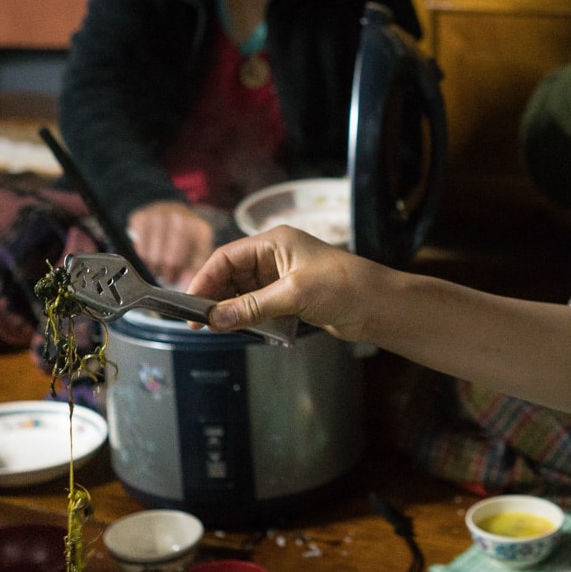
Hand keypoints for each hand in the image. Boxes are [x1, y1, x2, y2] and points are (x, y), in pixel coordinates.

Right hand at [126, 201, 214, 288]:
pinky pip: (140, 251)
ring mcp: (159, 216)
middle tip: (168, 278)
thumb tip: (186, 285)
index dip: (188, 279)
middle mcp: (181, 218)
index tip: (183, 286)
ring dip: (155, 269)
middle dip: (169, 276)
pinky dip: (143, 261)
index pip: (195, 262)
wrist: (164, 209)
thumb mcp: (195, 250)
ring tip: (159, 268)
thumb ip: (194, 269)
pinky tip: (148, 259)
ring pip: (154, 258)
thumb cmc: (182, 237)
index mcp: (200, 229)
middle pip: (172, 261)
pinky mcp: (140, 218)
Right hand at [187, 225, 375, 344]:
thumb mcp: (293, 295)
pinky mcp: (291, 297)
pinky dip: (250, 318)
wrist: (380, 306)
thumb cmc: (344, 287)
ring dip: (232, 310)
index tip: (191, 304)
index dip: (205, 279)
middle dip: (215, 297)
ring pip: (244, 293)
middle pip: (232, 275)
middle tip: (200, 323)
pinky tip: (244, 329)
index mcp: (274, 242)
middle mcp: (276, 256)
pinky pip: (260, 306)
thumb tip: (214, 319)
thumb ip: (251, 307)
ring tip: (219, 329)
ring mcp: (283, 277)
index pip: (227, 257)